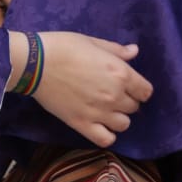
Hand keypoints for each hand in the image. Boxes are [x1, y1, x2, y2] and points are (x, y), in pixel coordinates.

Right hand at [12, 31, 152, 148]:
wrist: (36, 63)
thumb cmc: (65, 47)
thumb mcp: (94, 42)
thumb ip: (117, 50)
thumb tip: (134, 51)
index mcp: (121, 73)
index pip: (145, 91)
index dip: (139, 89)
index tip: (130, 87)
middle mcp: (114, 95)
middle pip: (134, 108)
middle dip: (127, 102)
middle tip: (112, 96)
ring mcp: (99, 112)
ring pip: (123, 125)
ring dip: (117, 118)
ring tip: (106, 112)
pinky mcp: (82, 124)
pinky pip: (105, 139)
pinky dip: (107, 135)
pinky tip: (99, 126)